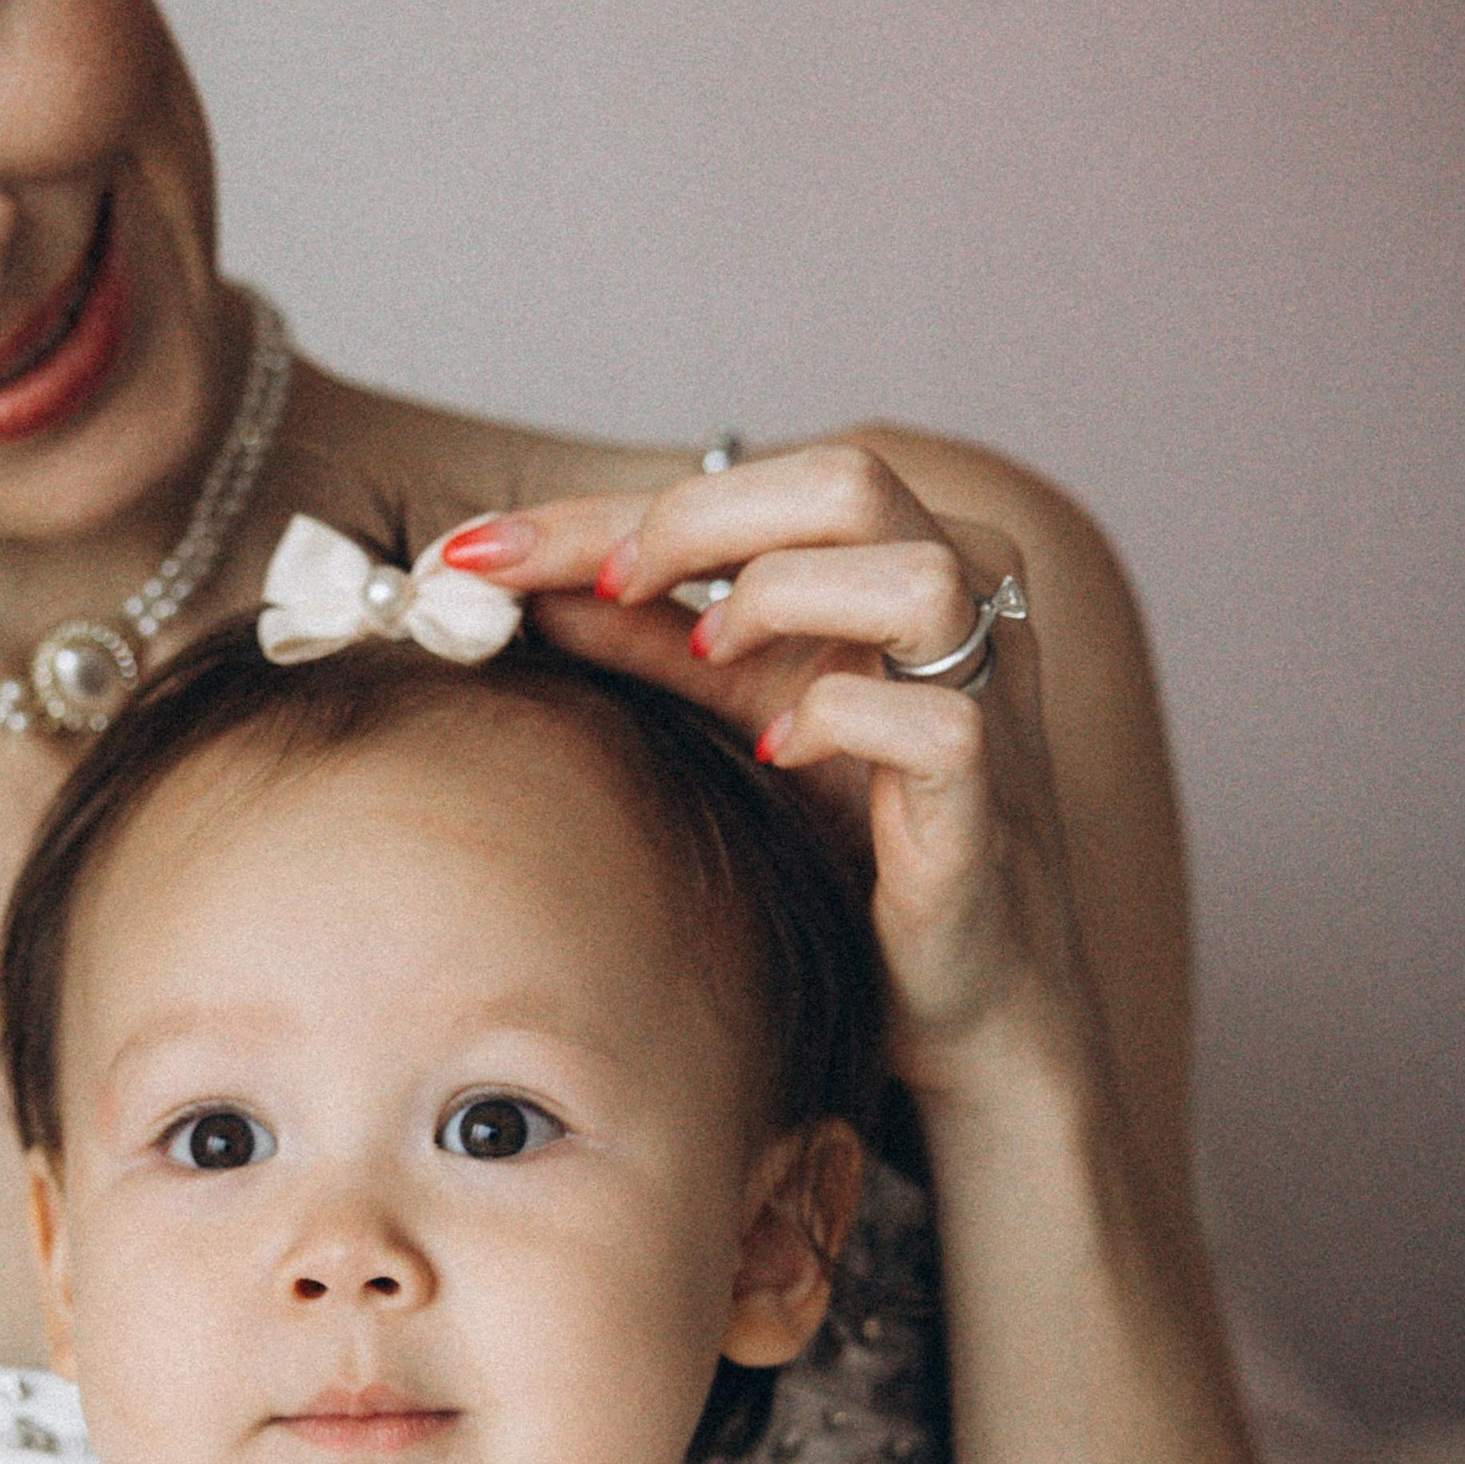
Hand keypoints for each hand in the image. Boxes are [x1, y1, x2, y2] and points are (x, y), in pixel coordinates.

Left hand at [436, 445, 1087, 1098]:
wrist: (951, 981)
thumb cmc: (850, 833)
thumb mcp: (733, 709)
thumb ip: (645, 638)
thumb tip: (515, 581)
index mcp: (891, 556)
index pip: (750, 488)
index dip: (602, 510)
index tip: (476, 552)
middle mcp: (959, 602)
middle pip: (846, 482)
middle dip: (695, 520)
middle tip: (599, 588)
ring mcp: (988, 691)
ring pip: (918, 576)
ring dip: (785, 601)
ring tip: (708, 657)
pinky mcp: (987, 791)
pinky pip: (936, 723)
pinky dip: (840, 721)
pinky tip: (777, 751)